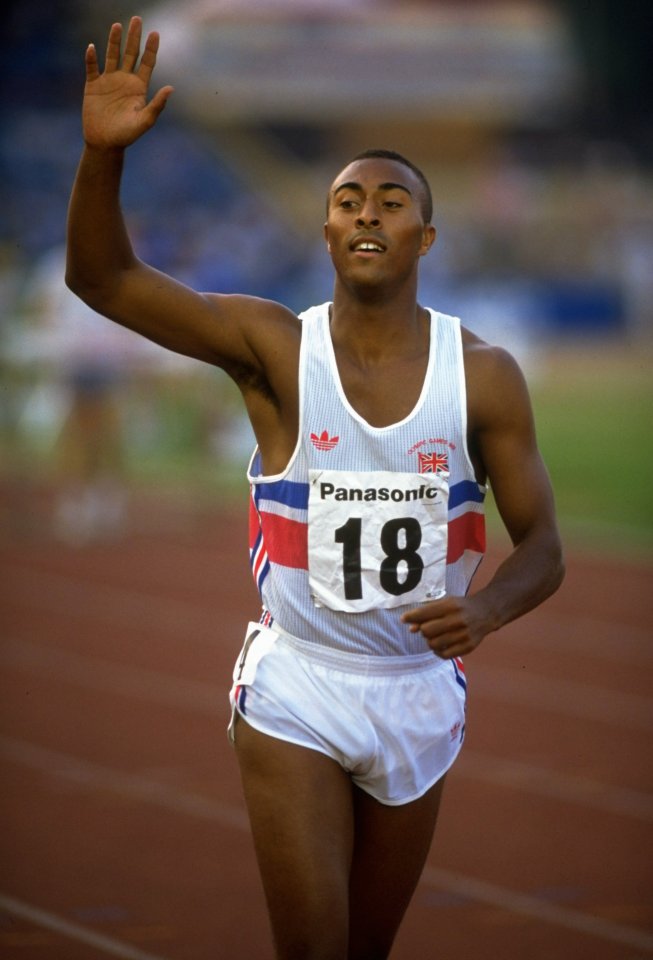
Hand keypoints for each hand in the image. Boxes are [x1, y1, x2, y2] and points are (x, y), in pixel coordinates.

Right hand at [82, 17, 173, 149]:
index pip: (147, 63)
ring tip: (117, 25)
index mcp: (139, 87)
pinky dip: (91, 58)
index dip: (151, 48)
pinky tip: (92, 47)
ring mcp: (108, 81)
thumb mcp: (144, 121)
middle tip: (137, 19)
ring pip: (112, 55)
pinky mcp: (93, 85)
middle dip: (134, 37)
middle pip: (130, 53)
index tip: (155, 33)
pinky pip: (91, 68)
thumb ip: (157, 105)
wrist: (105, 143)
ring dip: (114, 41)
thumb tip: (171, 88)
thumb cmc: (127, 135)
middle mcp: (125, 80)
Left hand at [401, 595, 489, 658]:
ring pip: (433, 644)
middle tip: (428, 628)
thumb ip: (428, 613)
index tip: (403, 619)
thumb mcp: (445, 604)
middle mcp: (457, 620)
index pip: (424, 613)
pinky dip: (438, 651)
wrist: (486, 613)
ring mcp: (463, 635)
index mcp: (450, 606)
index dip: (411, 617)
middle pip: (427, 630)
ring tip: (436, 636)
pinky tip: (440, 645)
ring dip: (430, 641)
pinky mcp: (467, 647)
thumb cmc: (461, 607)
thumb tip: (411, 628)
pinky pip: (444, 654)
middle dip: (423, 630)